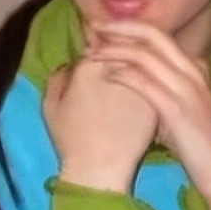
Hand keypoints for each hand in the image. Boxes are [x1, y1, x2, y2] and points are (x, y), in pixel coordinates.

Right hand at [43, 51, 157, 193]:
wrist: (102, 169)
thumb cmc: (70, 140)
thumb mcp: (51, 107)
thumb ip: (58, 79)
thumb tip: (70, 65)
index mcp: (90, 66)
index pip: (100, 42)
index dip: (100, 40)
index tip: (98, 43)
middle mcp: (121, 69)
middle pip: (126, 45)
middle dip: (122, 44)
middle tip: (117, 53)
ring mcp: (144, 84)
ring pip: (145, 61)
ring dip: (139, 61)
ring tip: (130, 75)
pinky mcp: (159, 99)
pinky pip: (157, 81)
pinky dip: (152, 80)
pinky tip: (145, 91)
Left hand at [84, 20, 210, 209]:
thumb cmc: (196, 144)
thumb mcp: (182, 107)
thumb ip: (163, 87)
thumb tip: (133, 75)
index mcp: (195, 67)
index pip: (159, 35)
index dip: (129, 28)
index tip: (104, 29)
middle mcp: (193, 71)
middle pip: (152, 35)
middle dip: (119, 28)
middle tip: (92, 28)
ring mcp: (186, 88)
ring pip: (144, 55)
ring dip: (113, 50)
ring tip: (91, 52)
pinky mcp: (176, 108)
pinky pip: (143, 82)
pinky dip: (122, 74)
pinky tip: (105, 74)